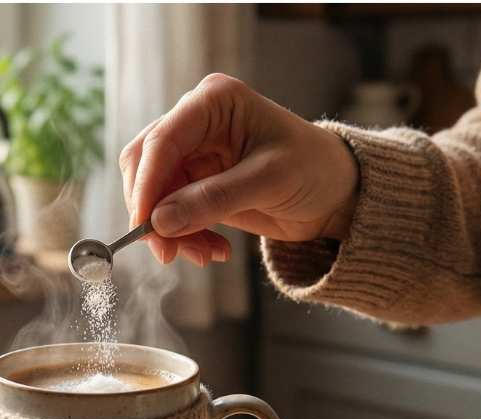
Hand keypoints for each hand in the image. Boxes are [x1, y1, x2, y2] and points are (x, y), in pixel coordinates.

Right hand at [119, 73, 358, 265]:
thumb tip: (159, 221)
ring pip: (154, 195)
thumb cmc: (314, 168)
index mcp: (213, 101)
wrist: (335, 192)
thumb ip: (213, 199)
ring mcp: (192, 154)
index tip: (145, 225)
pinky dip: (184, 236)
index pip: (162, 140)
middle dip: (153, 211)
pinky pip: (170, 213)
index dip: (146, 184)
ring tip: (204, 256)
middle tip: (166, 251)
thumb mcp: (269, 181)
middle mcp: (194, 122)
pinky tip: (214, 250)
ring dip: (170, 231)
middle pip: (145, 166)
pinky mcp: (194, 184)